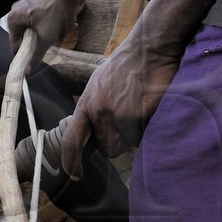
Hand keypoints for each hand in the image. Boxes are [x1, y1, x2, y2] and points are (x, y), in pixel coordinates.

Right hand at [8, 0, 80, 59]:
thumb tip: (28, 71)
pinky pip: (39, 21)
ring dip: (44, 34)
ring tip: (56, 31)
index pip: (15, 46)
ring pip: (33, 29)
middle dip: (36, 43)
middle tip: (49, 43)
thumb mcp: (46, 38)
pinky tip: (58, 23)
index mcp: (13, 19)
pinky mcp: (38, 3)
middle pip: (24, 37)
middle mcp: (16, 11)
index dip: (25, 56)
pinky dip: (48, 25)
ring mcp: (27, 6)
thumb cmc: (57, 11)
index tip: (34, 63)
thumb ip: (36, 55)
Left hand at [61, 35, 179, 178]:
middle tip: (128, 119)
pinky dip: (149, 125)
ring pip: (128, 144)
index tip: (75, 174)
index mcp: (87, 103)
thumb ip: (94, 108)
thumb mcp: (99, 84)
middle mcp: (100, 111)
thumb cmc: (127, 64)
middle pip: (108, 148)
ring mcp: (121, 114)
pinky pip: (146, 134)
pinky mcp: (140, 115)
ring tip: (139, 108)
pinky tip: (149, 105)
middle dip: (118, 142)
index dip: (71, 160)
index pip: (71, 139)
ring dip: (134, 134)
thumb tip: (93, 132)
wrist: (148, 47)